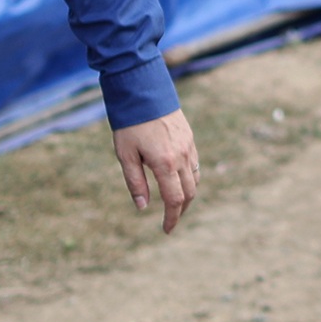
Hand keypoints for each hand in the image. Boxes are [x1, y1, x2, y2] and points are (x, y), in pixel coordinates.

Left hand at [113, 109, 200, 232]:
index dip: (171, 218)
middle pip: (189, 193)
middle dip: (180, 210)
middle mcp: (181, 157)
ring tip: (175, 203)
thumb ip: (135, 182)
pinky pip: (195, 165)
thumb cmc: (130, 124)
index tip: (166, 230)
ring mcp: (188, 147)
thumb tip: (143, 207)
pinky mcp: (189, 138)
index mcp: (164, 164)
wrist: (144, 91)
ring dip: (187, 195)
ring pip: (195, 179)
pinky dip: (190, 178)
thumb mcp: (125, 155)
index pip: (174, 200)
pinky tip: (178, 180)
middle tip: (170, 221)